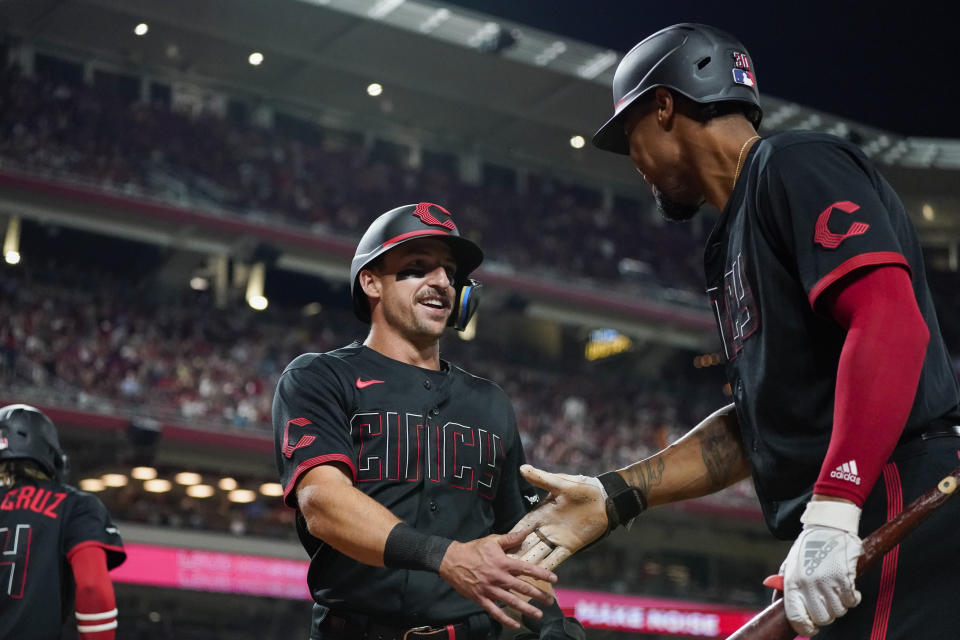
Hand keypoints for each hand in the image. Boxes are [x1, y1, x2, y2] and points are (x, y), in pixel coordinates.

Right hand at [438, 529, 556, 628]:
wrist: (451, 560)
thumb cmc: (473, 550)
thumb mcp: (492, 540)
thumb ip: (511, 538)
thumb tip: (526, 531)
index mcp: (503, 563)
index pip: (527, 569)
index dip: (542, 574)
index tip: (554, 579)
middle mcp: (499, 577)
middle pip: (523, 588)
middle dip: (539, 595)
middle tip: (550, 601)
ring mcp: (490, 589)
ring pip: (512, 602)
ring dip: (526, 609)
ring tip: (538, 614)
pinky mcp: (481, 598)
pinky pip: (495, 611)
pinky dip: (505, 619)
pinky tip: (515, 623)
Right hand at [507, 465, 609, 570]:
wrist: (605, 500)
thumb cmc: (583, 489)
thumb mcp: (560, 484)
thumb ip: (541, 479)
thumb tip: (522, 468)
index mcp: (541, 514)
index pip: (521, 527)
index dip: (511, 537)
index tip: (496, 547)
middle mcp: (546, 528)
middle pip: (527, 544)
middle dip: (515, 555)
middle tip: (499, 568)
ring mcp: (557, 539)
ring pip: (539, 554)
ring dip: (529, 565)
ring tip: (514, 575)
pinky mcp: (570, 546)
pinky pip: (556, 558)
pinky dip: (548, 567)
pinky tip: (538, 578)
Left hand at [781, 500, 862, 636]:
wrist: (827, 526)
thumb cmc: (807, 547)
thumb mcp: (789, 565)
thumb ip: (783, 586)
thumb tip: (777, 606)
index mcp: (792, 582)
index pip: (796, 617)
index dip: (804, 628)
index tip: (810, 629)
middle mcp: (808, 584)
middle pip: (821, 618)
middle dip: (825, 616)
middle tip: (826, 604)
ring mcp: (827, 581)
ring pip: (838, 611)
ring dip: (839, 606)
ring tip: (835, 591)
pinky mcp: (845, 577)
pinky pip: (851, 601)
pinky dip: (852, 598)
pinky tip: (847, 588)